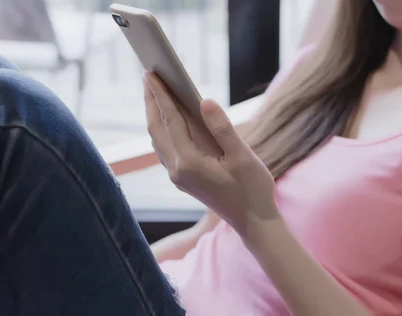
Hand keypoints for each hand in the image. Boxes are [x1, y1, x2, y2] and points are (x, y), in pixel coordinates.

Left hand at [143, 73, 279, 233]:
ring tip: (154, 91)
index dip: (161, 95)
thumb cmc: (252, 189)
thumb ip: (222, 128)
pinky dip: (164, 129)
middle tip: (148, 75)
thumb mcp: (242, 157)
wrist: (253, 221)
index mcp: (190, 163)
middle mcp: (177, 171)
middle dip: (151, 101)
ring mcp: (178, 176)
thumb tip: (204, 101)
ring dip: (155, 114)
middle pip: (156, 129)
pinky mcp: (183, 179)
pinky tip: (169, 118)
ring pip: (158, 140)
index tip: (152, 74)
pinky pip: (166, 148)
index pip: (171, 121)